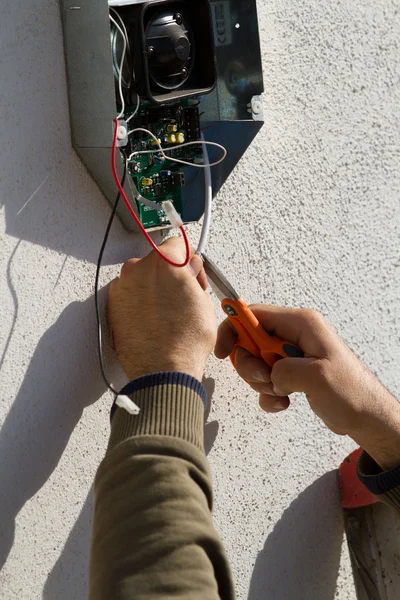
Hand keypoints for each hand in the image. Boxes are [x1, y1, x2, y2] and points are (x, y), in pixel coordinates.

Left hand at [108, 237, 216, 381]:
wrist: (162, 371)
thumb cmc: (184, 342)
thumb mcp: (204, 302)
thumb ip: (193, 278)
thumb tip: (189, 271)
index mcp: (164, 263)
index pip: (177, 244)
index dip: (188, 260)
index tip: (191, 270)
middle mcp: (137, 269)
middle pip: (157, 262)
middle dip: (170, 275)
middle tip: (182, 296)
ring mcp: (121, 288)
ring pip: (141, 279)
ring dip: (153, 289)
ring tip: (167, 314)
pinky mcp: (112, 306)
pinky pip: (129, 296)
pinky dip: (139, 303)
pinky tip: (153, 321)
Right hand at [216, 305, 399, 469]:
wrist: (366, 417)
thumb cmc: (352, 392)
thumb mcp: (316, 377)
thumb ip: (283, 369)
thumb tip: (268, 372)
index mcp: (301, 324)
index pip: (254, 314)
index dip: (234, 328)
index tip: (223, 349)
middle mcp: (295, 334)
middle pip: (250, 339)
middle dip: (251, 364)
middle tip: (266, 379)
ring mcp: (292, 353)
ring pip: (256, 361)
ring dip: (260, 381)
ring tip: (281, 392)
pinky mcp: (291, 372)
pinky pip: (266, 379)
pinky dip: (268, 394)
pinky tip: (284, 402)